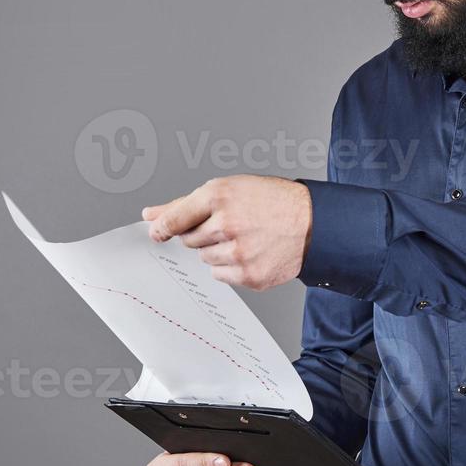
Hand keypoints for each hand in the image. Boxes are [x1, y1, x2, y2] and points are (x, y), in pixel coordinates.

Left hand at [142, 175, 311, 290]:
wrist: (314, 223)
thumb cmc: (273, 202)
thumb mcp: (230, 189)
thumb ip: (186, 204)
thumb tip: (150, 216)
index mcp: (219, 196)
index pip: (174, 219)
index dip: (162, 228)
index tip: (157, 233)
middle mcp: (226, 224)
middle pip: (189, 240)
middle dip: (203, 234)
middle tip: (229, 226)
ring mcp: (238, 252)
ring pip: (204, 259)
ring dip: (217, 251)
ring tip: (245, 238)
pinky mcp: (248, 275)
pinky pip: (221, 275)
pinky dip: (231, 267)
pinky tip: (251, 252)